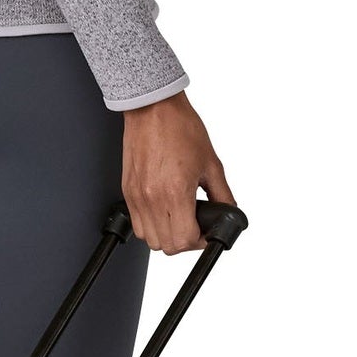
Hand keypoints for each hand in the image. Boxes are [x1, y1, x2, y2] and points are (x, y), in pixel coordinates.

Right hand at [120, 91, 233, 254]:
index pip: (184, 240)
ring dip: (165, 236)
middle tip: (193, 227)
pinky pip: (137, 225)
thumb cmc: (180, 129)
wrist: (153, 110)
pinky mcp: (128, 192)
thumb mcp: (211, 163)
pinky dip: (151, 226)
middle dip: (183, 241)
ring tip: (177, 220)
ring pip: (149, 240)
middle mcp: (153, 199)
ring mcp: (137, 197)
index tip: (204, 233)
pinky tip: (162, 211)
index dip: (198, 241)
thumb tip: (228, 212)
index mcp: (175, 192)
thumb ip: (222, 193)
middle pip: (166, 246)